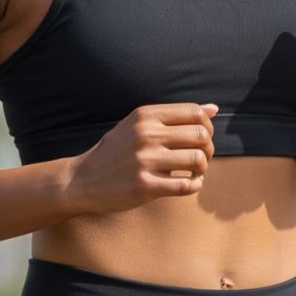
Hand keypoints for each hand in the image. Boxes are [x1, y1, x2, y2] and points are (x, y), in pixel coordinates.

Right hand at [68, 102, 217, 216]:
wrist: (82, 180)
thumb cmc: (116, 151)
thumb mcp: (138, 124)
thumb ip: (174, 116)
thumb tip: (214, 109)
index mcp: (146, 115)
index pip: (195, 112)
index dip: (208, 127)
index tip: (202, 139)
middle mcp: (146, 134)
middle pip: (201, 135)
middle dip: (208, 149)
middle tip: (201, 158)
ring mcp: (144, 160)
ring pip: (198, 160)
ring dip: (203, 169)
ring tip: (195, 172)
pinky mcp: (144, 186)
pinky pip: (186, 186)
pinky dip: (195, 186)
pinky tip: (189, 184)